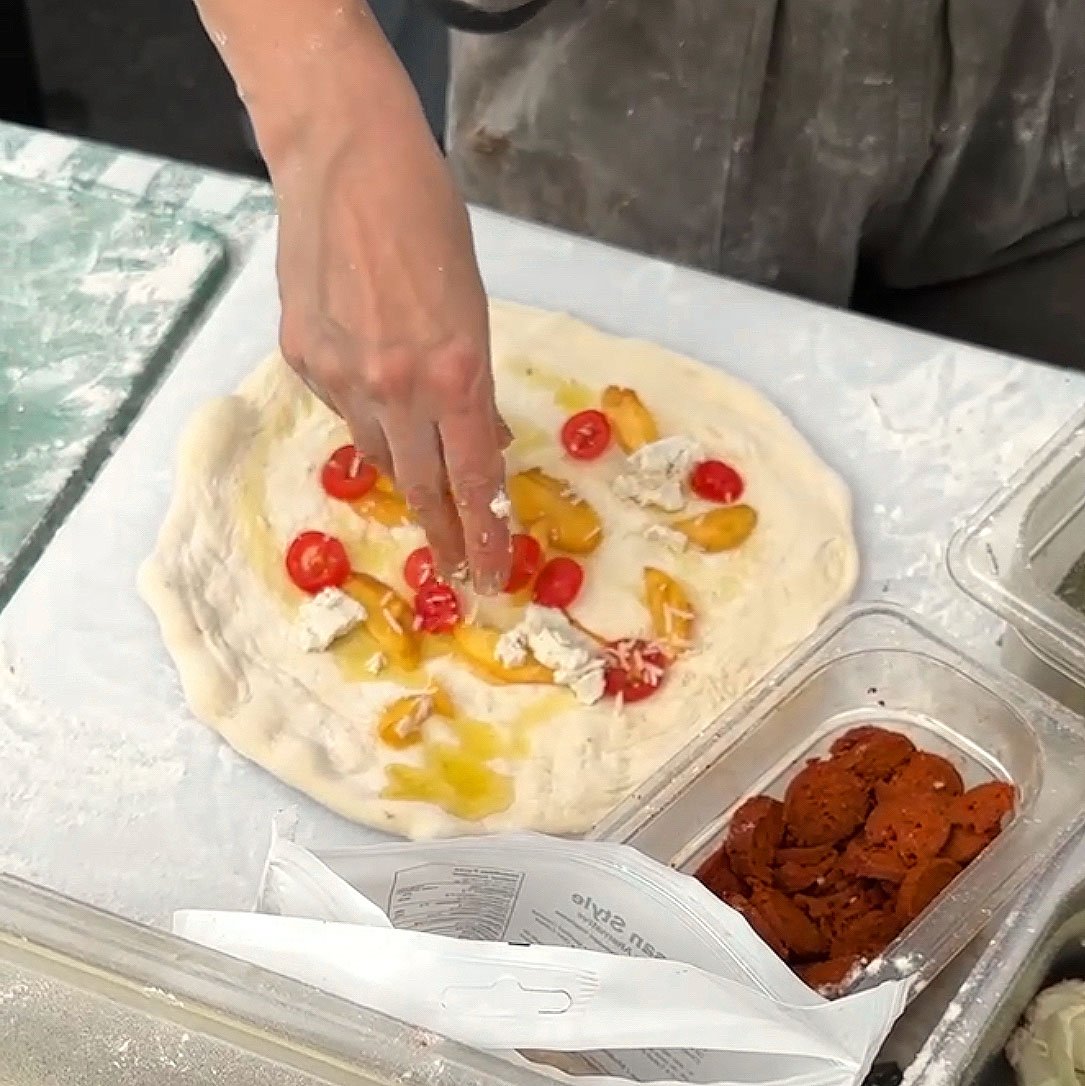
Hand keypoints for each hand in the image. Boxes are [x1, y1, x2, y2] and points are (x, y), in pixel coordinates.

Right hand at [259, 33, 510, 592]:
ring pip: (378, 452)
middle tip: (455, 571)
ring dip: (405, 469)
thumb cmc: (429, 220)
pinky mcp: (299, 358)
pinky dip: (362, 410)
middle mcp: (397, 386)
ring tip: (419, 478)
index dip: (484, 535)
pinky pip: (339, 408)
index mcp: (458, 371)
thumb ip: (470, 384)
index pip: (474, 480)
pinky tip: (369, 386)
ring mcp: (341, 375)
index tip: (490, 576)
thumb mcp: (473, 307)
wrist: (346, 159)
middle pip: (422, 486)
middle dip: (443, 535)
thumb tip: (473, 438)